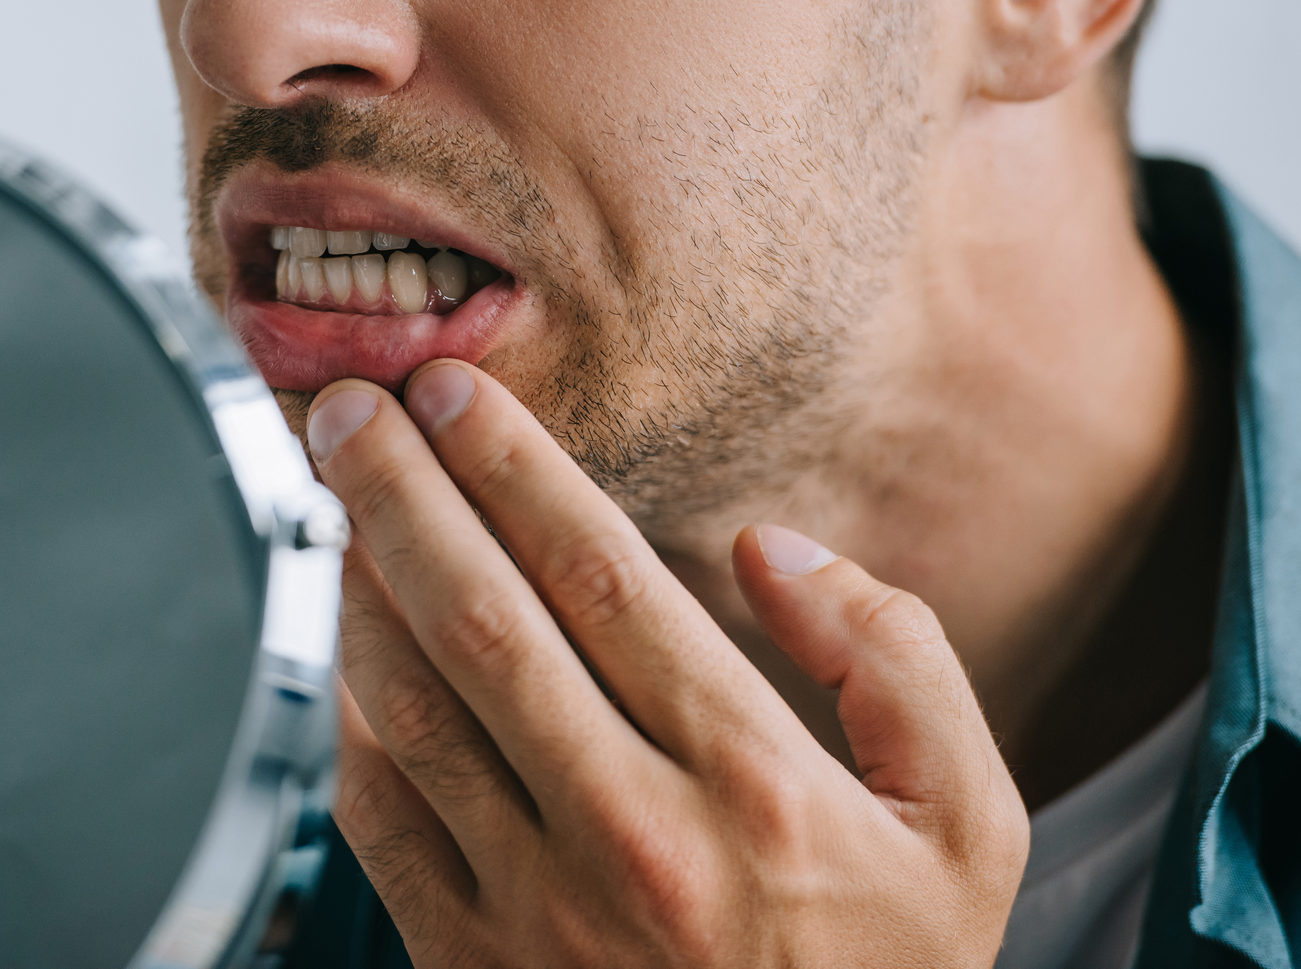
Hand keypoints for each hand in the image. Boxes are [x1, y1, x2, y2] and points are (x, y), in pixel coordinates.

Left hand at [306, 360, 1028, 967]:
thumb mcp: (966, 825)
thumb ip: (898, 662)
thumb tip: (769, 550)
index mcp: (752, 782)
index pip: (603, 578)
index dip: (514, 467)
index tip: (455, 390)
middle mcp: (632, 838)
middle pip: (483, 621)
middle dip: (401, 493)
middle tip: (347, 407)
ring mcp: (537, 912)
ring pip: (413, 709)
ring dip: (357, 587)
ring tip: (334, 499)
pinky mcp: (468, 966)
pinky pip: (378, 821)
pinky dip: (344, 719)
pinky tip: (338, 646)